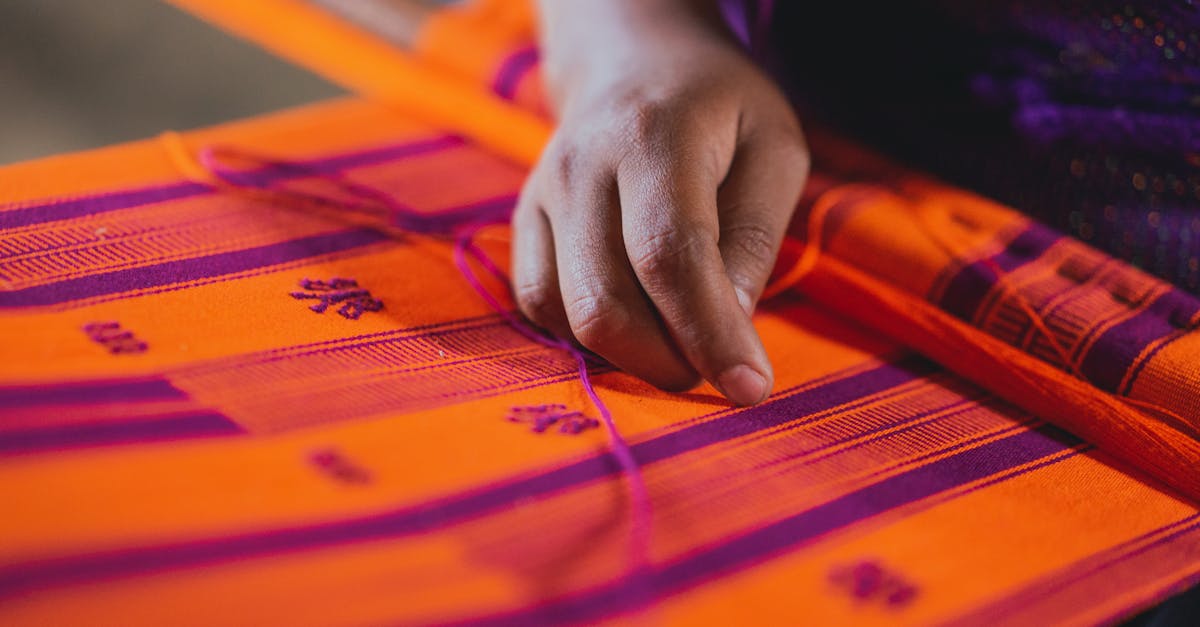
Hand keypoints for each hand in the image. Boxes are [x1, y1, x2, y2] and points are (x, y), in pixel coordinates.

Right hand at [513, 1, 808, 404]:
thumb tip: (730, 329)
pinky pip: (540, 307)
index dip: (708, 333)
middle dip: (668, 360)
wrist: (631, 63)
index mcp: (652, 136)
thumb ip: (754, 237)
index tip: (750, 388)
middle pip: (606, 302)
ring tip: (679, 338)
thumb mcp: (774, 150)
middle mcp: (581, 166)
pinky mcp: (523, 221)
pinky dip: (588, 337)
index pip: (670, 256)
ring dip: (631, 356)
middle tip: (715, 362)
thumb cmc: (718, 111)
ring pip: (568, 316)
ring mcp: (541, 194)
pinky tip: (634, 319)